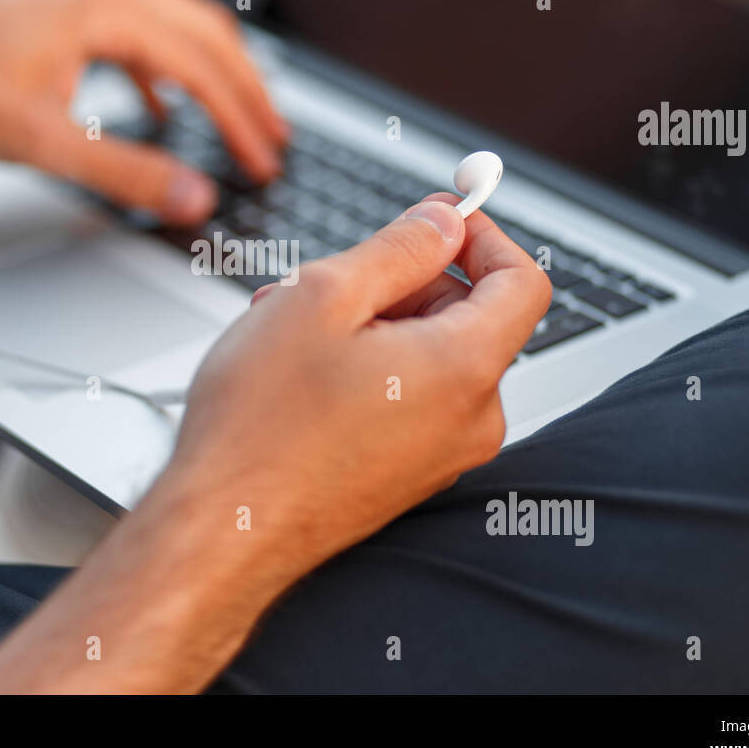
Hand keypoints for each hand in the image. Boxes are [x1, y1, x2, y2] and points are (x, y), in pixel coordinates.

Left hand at [0, 0, 286, 223]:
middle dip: (246, 92)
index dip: (243, 119)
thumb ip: (127, 173)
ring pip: (176, 25)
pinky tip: (166, 108)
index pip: (204, 64)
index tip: (266, 160)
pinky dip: (166, 68)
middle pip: (205, 34)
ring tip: (239, 121)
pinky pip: (139, 29)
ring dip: (212, 75)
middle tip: (275, 140)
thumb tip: (196, 199)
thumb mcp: (44, 142)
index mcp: (107, 6)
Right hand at [0, 199, 549, 692]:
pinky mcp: (408, 474)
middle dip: (403, 282)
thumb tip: (444, 221)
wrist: (226, 528)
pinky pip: (408, 398)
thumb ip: (400, 247)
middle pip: (467, 316)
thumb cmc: (263, 424)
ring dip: (370, 324)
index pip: (522, 280)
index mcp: (465, 367)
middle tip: (328, 278)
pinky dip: (367, 369)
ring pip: (427, 355)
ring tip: (293, 328)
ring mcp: (441, 454)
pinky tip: (302, 371)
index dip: (483, 235)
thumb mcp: (324, 297)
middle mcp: (470, 418)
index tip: (438, 219)